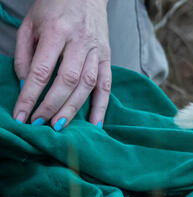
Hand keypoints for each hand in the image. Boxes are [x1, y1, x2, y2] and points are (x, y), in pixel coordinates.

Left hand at [13, 0, 110, 130]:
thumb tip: (25, 85)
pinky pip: (106, 85)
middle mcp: (80, 42)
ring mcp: (97, 51)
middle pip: (67, 81)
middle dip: (51, 105)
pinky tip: (94, 124)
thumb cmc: (54, 8)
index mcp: (58, 31)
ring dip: (73, 108)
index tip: (21, 115)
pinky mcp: (108, 57)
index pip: (42, 70)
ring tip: (59, 125)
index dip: (30, 95)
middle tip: (39, 124)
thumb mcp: (31, 24)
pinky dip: (101, 107)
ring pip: (87, 85)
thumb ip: (25, 54)